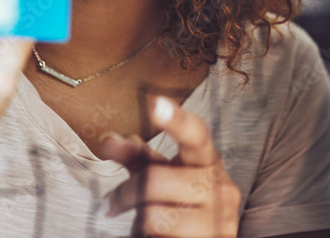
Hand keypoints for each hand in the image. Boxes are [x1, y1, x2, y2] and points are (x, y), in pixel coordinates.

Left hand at [102, 97, 240, 237]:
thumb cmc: (179, 205)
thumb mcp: (159, 176)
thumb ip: (136, 157)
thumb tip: (108, 139)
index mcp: (208, 159)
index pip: (196, 134)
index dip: (176, 120)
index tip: (155, 104)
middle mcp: (221, 185)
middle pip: (155, 179)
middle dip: (126, 193)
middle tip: (112, 203)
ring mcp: (220, 219)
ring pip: (153, 214)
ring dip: (137, 220)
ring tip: (143, 224)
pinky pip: (160, 236)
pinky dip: (147, 236)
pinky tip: (154, 236)